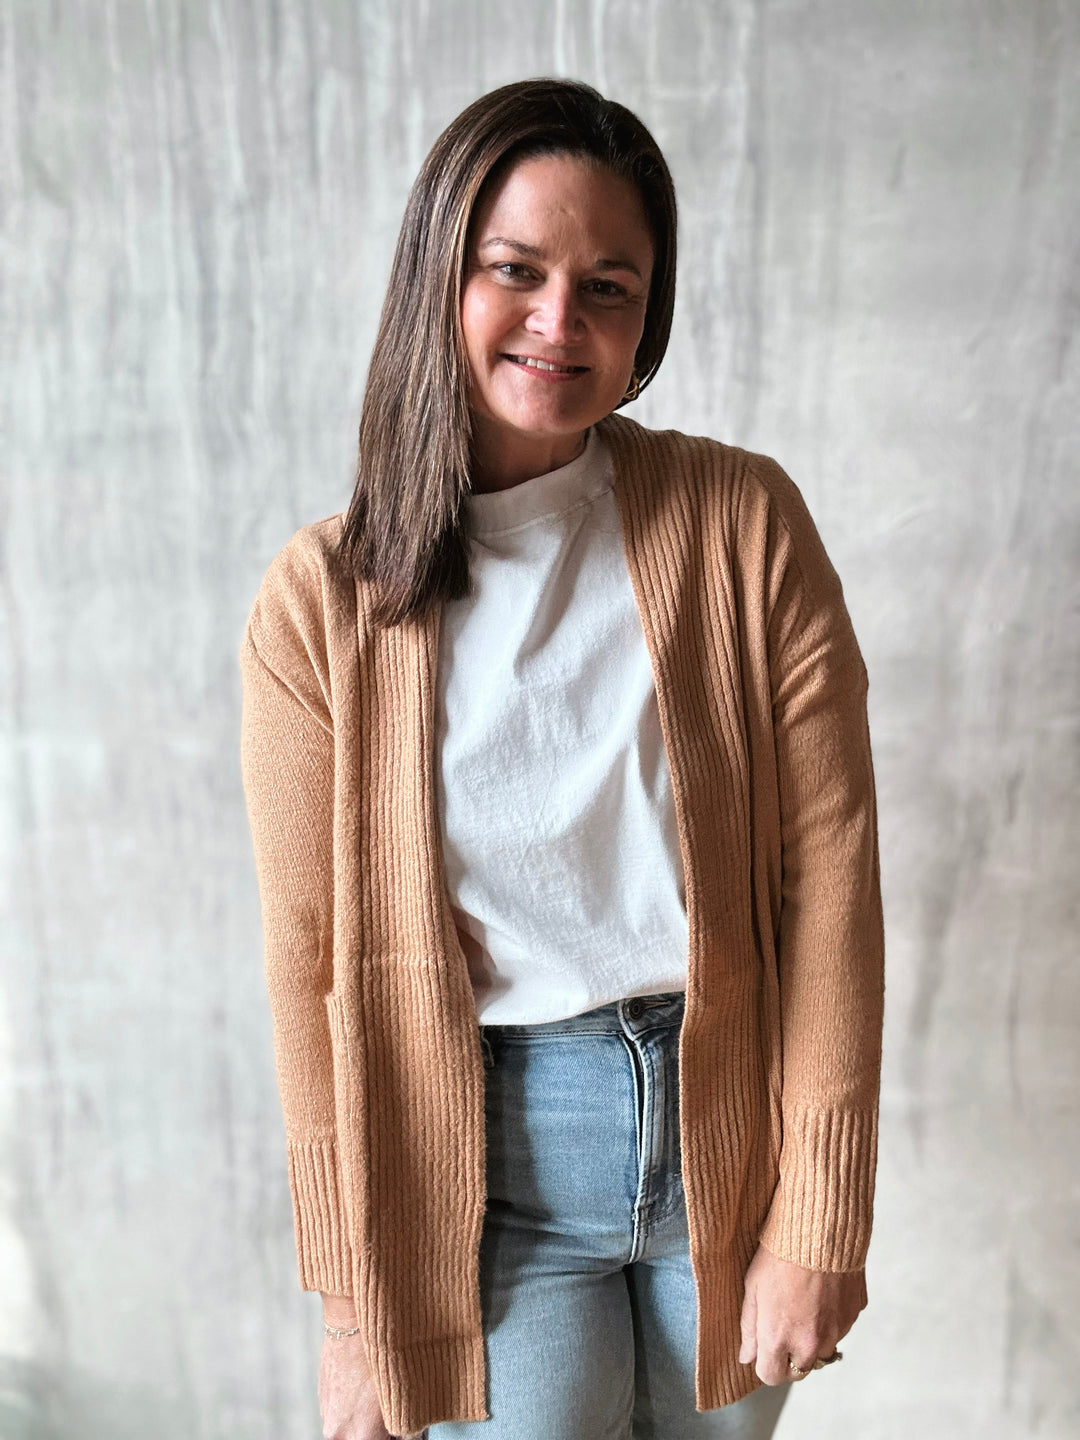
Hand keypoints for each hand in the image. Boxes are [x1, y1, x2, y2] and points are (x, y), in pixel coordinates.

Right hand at [317, 1296, 425, 1439]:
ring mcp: (327, 1414)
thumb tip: (404, 1433)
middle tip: (394, 1414)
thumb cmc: (382, 1355)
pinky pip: (340, 1412)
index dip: (398, 1438)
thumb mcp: (402, 1394)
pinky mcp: (322, 1397)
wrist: (352, 1321)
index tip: (403, 1430)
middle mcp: (338, 1432)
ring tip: (378, 1395)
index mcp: (361, 1436)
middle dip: (379, 1432)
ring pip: (350, 1429)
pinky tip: (364, 1385)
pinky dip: (352, 1406)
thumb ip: (402, 1425)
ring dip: (364, 1421)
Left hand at [737, 1244, 866, 1385]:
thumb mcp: (752, 1288)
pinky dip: (831, 1320)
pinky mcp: (853, 1315)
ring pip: (822, 1351)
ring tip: (804, 1304)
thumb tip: (747, 1357)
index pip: (771, 1376)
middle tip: (784, 1324)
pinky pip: (840, 1329)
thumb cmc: (780, 1254)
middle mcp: (809, 1344)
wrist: (819, 1229)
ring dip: (812, 1339)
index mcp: (779, 1339)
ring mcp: (835, 1332)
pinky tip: (822, 1293)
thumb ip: (749, 1329)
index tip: (764, 1346)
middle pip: (798, 1370)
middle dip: (789, 1355)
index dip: (765, 1362)